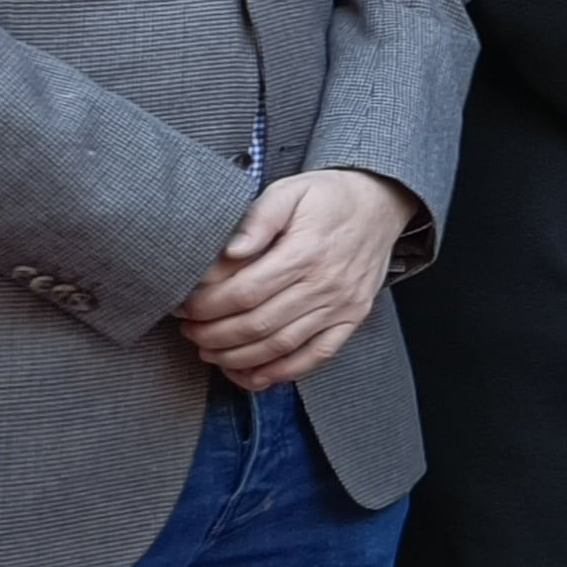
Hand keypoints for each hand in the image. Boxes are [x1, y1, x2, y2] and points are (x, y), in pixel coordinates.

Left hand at [174, 168, 416, 391]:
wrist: (381, 203)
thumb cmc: (329, 197)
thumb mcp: (290, 191)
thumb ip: (258, 218)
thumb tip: (230, 251)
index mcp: (305, 252)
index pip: (243, 292)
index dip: (207, 306)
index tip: (185, 307)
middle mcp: (326, 284)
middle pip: (256, 324)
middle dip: (213, 334)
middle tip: (190, 330)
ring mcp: (341, 306)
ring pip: (280, 346)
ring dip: (237, 357)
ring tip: (210, 350)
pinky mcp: (351, 319)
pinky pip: (316, 357)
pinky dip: (281, 373)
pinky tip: (252, 375)